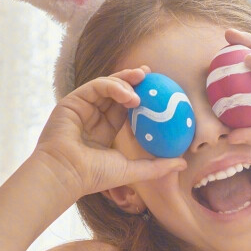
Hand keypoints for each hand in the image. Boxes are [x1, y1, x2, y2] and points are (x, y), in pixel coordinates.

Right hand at [31, 69, 186, 197]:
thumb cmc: (96, 175)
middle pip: (116, 92)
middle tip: (152, 74)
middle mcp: (93, 116)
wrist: (67, 174)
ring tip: (142, 82)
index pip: (125, 107)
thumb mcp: (133, 170)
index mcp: (105, 130)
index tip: (159, 90)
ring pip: (106, 86)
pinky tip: (129, 94)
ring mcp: (82, 108)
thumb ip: (157, 166)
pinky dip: (113, 86)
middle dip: (134, 80)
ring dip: (126, 81)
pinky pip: (96, 87)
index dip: (141, 97)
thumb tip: (183, 164)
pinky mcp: (73, 102)